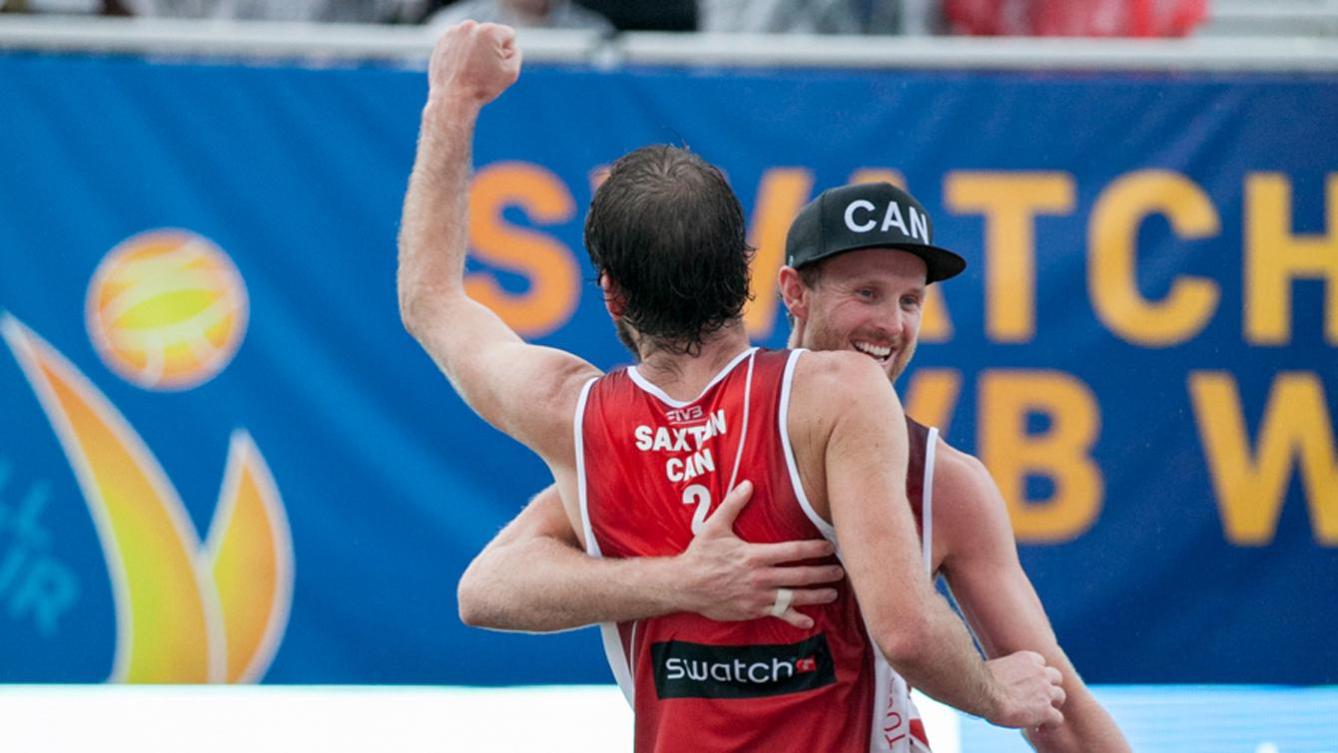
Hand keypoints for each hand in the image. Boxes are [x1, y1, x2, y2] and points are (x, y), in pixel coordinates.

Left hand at [428, 21, 521, 106]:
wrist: (452, 99)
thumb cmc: (482, 87)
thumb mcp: (511, 72)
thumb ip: (516, 53)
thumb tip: (509, 45)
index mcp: (489, 31)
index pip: (508, 35)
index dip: (507, 53)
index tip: (495, 67)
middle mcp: (470, 26)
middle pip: (491, 35)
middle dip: (490, 49)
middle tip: (482, 69)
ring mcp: (454, 32)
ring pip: (475, 38)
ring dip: (476, 49)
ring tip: (470, 68)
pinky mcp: (443, 39)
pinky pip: (460, 42)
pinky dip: (462, 52)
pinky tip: (460, 67)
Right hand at [676, 480, 843, 628]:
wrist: (686, 586)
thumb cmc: (700, 555)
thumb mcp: (714, 526)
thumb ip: (733, 505)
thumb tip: (748, 484)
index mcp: (755, 556)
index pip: (793, 551)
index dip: (814, 548)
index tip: (830, 546)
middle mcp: (761, 578)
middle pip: (800, 575)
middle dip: (822, 573)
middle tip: (840, 571)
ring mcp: (758, 597)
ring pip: (794, 597)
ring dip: (816, 595)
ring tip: (832, 593)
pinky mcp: (753, 611)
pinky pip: (778, 615)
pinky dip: (795, 619)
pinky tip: (809, 622)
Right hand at [985, 650, 1065, 728]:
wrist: (985, 693)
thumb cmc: (980, 680)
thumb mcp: (994, 666)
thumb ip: (1004, 671)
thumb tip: (993, 677)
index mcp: (1028, 659)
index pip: (1040, 663)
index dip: (1036, 674)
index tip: (1029, 683)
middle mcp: (1041, 672)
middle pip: (1056, 677)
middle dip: (1050, 686)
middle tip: (1041, 697)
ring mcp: (1046, 691)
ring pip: (1060, 696)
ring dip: (1053, 704)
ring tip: (1042, 714)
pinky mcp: (1046, 710)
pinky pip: (1057, 718)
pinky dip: (1051, 724)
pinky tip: (1040, 728)